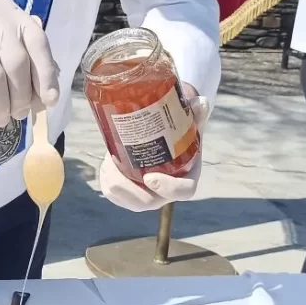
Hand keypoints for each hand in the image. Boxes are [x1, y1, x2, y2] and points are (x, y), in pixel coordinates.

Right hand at [0, 0, 60, 126]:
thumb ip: (16, 46)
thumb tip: (48, 80)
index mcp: (4, 8)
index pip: (37, 40)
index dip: (46, 73)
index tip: (49, 100)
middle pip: (17, 64)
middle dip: (22, 96)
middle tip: (19, 113)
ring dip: (2, 107)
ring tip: (1, 118)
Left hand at [98, 89, 210, 211]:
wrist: (164, 134)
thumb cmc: (180, 128)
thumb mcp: (189, 119)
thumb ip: (195, 112)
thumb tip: (200, 102)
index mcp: (186, 176)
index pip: (183, 191)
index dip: (168, 188)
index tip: (150, 178)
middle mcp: (167, 191)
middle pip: (148, 202)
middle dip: (128, 192)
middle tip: (113, 169)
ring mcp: (148, 194)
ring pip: (128, 201)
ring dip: (114, 184)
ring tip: (107, 163)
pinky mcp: (130, 192)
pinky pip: (117, 196)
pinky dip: (108, 182)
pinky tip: (105, 167)